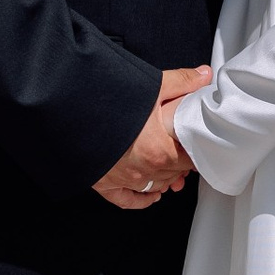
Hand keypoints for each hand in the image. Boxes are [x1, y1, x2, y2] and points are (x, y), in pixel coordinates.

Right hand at [94, 68, 209, 208]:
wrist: (70, 109)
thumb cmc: (111, 100)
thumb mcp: (152, 86)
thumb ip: (182, 82)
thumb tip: (204, 74)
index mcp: (160, 151)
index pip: (189, 161)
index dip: (195, 152)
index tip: (195, 145)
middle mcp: (144, 170)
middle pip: (173, 175)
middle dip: (180, 165)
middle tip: (183, 153)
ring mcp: (124, 180)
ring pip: (154, 187)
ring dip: (164, 180)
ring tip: (171, 171)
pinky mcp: (105, 184)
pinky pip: (127, 200)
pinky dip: (142, 200)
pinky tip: (151, 195)